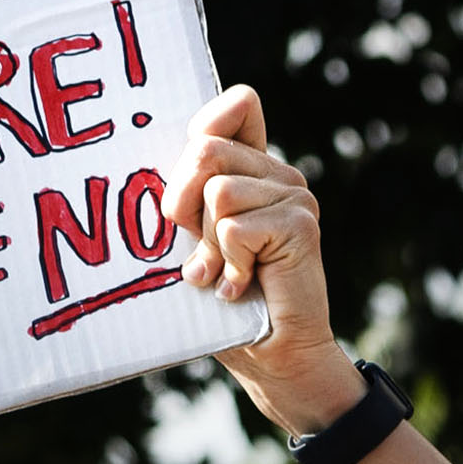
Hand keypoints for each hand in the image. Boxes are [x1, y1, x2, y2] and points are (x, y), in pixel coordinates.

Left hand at [165, 85, 358, 436]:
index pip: (236, 106)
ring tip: (224, 274)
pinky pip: (234, 228)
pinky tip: (241, 286)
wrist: (274, 357)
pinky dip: (227, 266)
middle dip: (182, 203)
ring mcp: (294, 196)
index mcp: (255, 169)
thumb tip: (162, 167)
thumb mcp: (195, 238)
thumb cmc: (225, 301)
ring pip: (217, 191)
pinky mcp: (299, 224)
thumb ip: (189, 195)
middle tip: (196, 249)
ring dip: (208, 245)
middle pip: (206, 148)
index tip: (188, 183)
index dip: (205, 127)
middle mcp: (279, 175)